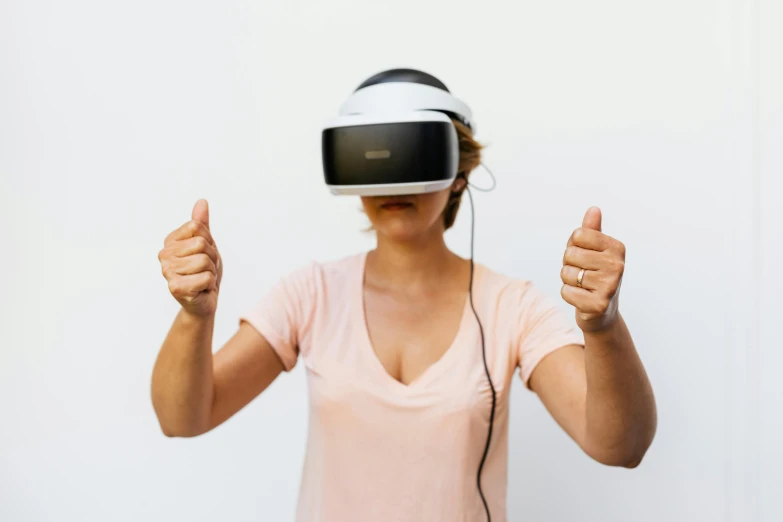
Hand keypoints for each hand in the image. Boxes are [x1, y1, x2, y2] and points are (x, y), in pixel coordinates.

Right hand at [158, 199, 222, 316]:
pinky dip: (209, 284)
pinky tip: (201, 289)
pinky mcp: (175, 288)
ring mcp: (167, 272)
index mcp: (170, 241)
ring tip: (203, 279)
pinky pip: (205, 277)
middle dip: (211, 258)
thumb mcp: (206, 244)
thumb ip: (202, 224)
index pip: (197, 226)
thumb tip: (202, 201)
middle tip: (205, 269)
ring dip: (211, 272)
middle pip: (201, 244)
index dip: (209, 241)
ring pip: (204, 261)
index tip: (204, 253)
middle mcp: (164, 255)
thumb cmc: (203, 270)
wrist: (204, 300)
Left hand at [560, 207, 624, 332]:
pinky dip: (569, 296)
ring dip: (569, 281)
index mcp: (616, 248)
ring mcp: (609, 286)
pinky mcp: (598, 304)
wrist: (603, 313)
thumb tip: (594, 209)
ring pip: (566, 273)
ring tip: (583, 287)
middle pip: (569, 254)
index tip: (586, 258)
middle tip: (583, 274)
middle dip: (570, 265)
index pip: (578, 235)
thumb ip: (592, 231)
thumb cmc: (595, 276)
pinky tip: (582, 299)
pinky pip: (566, 291)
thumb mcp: (594, 252)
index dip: (574, 247)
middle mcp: (617, 265)